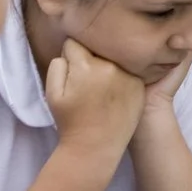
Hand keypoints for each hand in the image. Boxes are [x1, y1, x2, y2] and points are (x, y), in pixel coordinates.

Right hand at [45, 38, 145, 155]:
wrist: (95, 147)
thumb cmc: (70, 121)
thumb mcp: (52, 92)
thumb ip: (58, 64)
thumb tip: (70, 49)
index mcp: (86, 65)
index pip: (75, 42)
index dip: (69, 54)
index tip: (72, 70)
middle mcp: (110, 66)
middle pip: (97, 47)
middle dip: (89, 57)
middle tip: (87, 79)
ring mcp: (128, 75)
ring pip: (113, 56)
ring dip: (107, 64)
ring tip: (101, 87)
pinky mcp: (139, 85)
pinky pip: (127, 69)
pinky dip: (121, 75)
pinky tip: (115, 92)